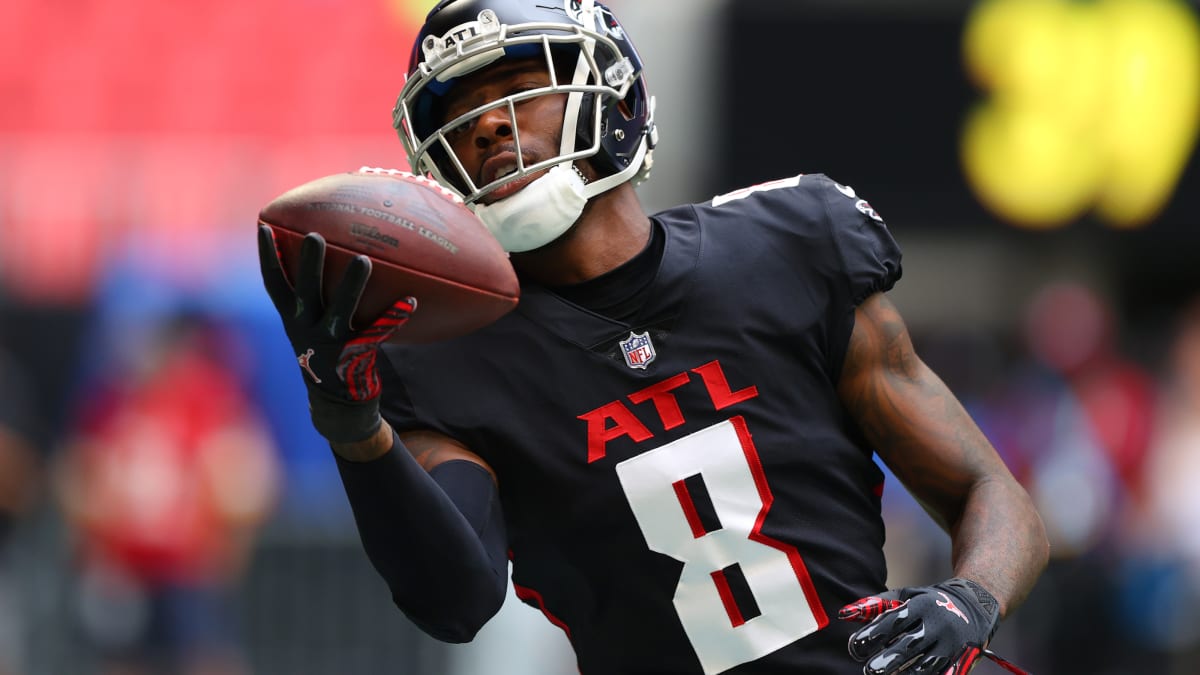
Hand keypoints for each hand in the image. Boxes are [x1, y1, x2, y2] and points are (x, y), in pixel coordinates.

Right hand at [258, 225, 415, 441]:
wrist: (338, 404)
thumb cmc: (327, 353)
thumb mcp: (311, 327)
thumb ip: (314, 298)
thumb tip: (329, 253)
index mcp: (292, 319)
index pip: (273, 284)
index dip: (267, 256)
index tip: (264, 225)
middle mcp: (305, 329)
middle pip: (304, 292)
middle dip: (309, 264)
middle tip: (316, 235)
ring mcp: (329, 344)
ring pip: (339, 310)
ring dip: (350, 285)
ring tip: (363, 260)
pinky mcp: (354, 356)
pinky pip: (377, 332)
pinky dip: (394, 316)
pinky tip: (411, 300)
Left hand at [839, 578, 1015, 674]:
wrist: (975, 605)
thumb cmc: (930, 601)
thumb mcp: (905, 597)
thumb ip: (875, 606)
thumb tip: (844, 614)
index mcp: (920, 606)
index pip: (893, 622)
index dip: (873, 635)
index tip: (856, 646)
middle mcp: (937, 624)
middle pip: (909, 646)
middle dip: (887, 659)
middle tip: (869, 669)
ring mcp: (950, 644)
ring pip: (926, 664)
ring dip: (904, 674)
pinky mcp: (960, 659)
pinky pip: (942, 674)